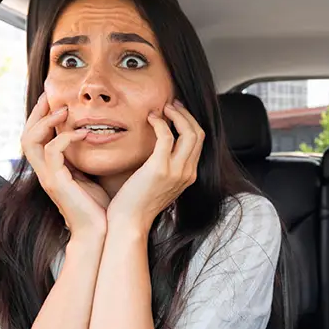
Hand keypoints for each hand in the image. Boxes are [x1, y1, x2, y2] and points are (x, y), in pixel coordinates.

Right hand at [20, 95, 110, 239]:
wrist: (100, 233)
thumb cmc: (98, 208)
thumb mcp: (89, 176)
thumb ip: (83, 159)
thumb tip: (92, 138)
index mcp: (51, 170)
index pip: (36, 138)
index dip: (41, 118)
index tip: (54, 100)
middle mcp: (44, 172)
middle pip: (27, 135)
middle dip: (37, 113)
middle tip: (51, 96)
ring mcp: (48, 177)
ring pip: (31, 141)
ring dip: (46, 121)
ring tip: (65, 110)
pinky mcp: (56, 182)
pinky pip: (52, 152)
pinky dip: (66, 138)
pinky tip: (83, 133)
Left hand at [105, 101, 202, 232]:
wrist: (129, 223)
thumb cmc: (137, 204)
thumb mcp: (159, 185)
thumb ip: (165, 168)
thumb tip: (160, 151)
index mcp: (189, 176)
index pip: (199, 142)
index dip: (189, 123)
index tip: (175, 113)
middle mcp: (188, 172)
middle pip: (198, 133)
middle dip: (186, 114)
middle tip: (170, 105)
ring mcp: (176, 171)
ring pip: (188, 132)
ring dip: (176, 115)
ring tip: (162, 108)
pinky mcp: (160, 168)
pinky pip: (166, 136)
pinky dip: (160, 123)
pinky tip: (150, 118)